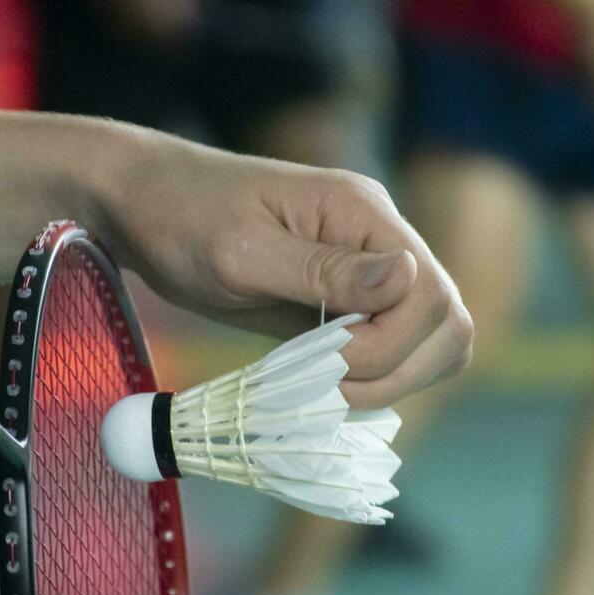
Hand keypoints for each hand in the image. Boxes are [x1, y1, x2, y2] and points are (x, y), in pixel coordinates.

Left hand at [100, 133, 473, 408]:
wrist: (145, 207)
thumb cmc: (181, 219)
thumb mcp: (242, 251)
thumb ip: (325, 270)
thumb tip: (408, 276)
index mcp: (364, 212)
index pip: (430, 292)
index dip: (391, 345)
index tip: (326, 359)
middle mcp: (380, 240)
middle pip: (448, 323)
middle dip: (397, 370)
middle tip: (325, 384)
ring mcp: (368, 273)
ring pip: (430, 343)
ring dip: (388, 381)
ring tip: (319, 387)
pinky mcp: (347, 303)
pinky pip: (390, 351)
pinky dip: (368, 379)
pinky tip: (317, 383)